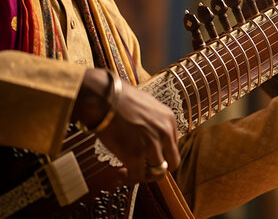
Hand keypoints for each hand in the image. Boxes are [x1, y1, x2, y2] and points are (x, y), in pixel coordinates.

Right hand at [74, 68, 179, 183]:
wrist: (103, 97)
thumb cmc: (119, 98)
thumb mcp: (147, 106)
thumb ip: (153, 122)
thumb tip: (146, 136)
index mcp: (169, 120)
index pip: (174, 146)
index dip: (161, 154)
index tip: (148, 157)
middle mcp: (165, 133)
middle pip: (172, 163)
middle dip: (158, 169)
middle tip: (143, 169)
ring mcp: (151, 144)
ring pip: (157, 173)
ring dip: (143, 175)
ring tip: (129, 172)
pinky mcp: (135, 154)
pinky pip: (137, 177)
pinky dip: (129, 180)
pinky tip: (120, 174)